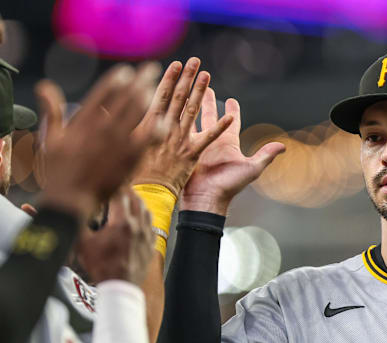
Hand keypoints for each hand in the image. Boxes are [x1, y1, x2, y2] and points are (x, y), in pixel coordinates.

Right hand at [34, 63, 163, 219]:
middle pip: (125, 97)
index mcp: (83, 120)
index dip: (117, 80)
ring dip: (149, 97)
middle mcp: (102, 127)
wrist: (72, 198)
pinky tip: (165, 120)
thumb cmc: (59, 170)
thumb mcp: (52, 138)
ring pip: (137, 113)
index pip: (103, 93)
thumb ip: (52, 110)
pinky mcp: (130, 157)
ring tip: (158, 88)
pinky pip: (148, 137)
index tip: (126, 71)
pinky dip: (156, 127)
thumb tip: (44, 86)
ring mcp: (118, 141)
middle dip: (140, 81)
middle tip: (152, 69)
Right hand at [75, 188, 153, 284]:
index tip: (109, 182)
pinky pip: (152, 225)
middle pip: (136, 200)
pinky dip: (145, 217)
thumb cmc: (102, 267)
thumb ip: (78, 224)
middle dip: (127, 191)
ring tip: (130, 199)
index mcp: (122, 223)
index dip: (114, 186)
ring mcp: (146, 235)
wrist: (119, 286)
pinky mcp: (151, 244)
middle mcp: (138, 226)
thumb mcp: (83, 244)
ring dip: (138, 202)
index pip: (121, 195)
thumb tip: (72, 210)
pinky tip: (140, 218)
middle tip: (120, 186)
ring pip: (146, 211)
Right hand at [131, 58, 232, 195]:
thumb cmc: (128, 174)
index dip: (168, 79)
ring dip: (200, 92)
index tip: (175, 64)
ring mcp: (178, 141)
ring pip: (192, 112)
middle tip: (194, 60)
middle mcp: (164, 129)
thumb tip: (113, 108)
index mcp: (147, 125)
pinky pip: (208, 139)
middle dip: (186, 78)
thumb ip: (122, 126)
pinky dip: (219, 128)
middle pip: (177, 98)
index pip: (159, 96)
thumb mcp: (120, 145)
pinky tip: (230, 116)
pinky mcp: (190, 155)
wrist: (141, 195)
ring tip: (207, 75)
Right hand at [180, 88, 284, 214]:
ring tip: (188, 90)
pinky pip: (181, 130)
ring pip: (194, 119)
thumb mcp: (251, 169)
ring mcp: (198, 144)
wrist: (207, 198)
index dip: (233, 110)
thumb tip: (284, 146)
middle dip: (209, 101)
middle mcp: (213, 141)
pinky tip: (172, 106)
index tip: (232, 99)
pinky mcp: (184, 149)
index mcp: (228, 143)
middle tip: (207, 86)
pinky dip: (178, 118)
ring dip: (191, 105)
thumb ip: (265, 155)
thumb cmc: (230, 185)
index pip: (232, 121)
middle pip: (211, 116)